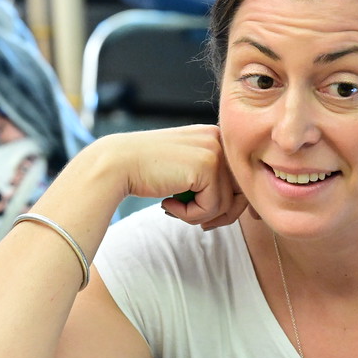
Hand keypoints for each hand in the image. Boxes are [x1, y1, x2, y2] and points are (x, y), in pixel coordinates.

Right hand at [94, 126, 248, 231]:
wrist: (117, 165)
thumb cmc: (146, 172)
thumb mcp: (185, 169)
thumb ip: (210, 180)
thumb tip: (238, 208)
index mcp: (214, 136)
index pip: (239, 179)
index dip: (229, 205)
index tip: (210, 219)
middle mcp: (218, 138)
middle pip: (241, 191)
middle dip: (220, 215)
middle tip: (195, 221)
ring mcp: (215, 150)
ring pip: (227, 203)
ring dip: (201, 216)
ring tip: (176, 209)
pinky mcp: (207, 165)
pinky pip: (213, 207)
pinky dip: (191, 215)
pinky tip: (168, 204)